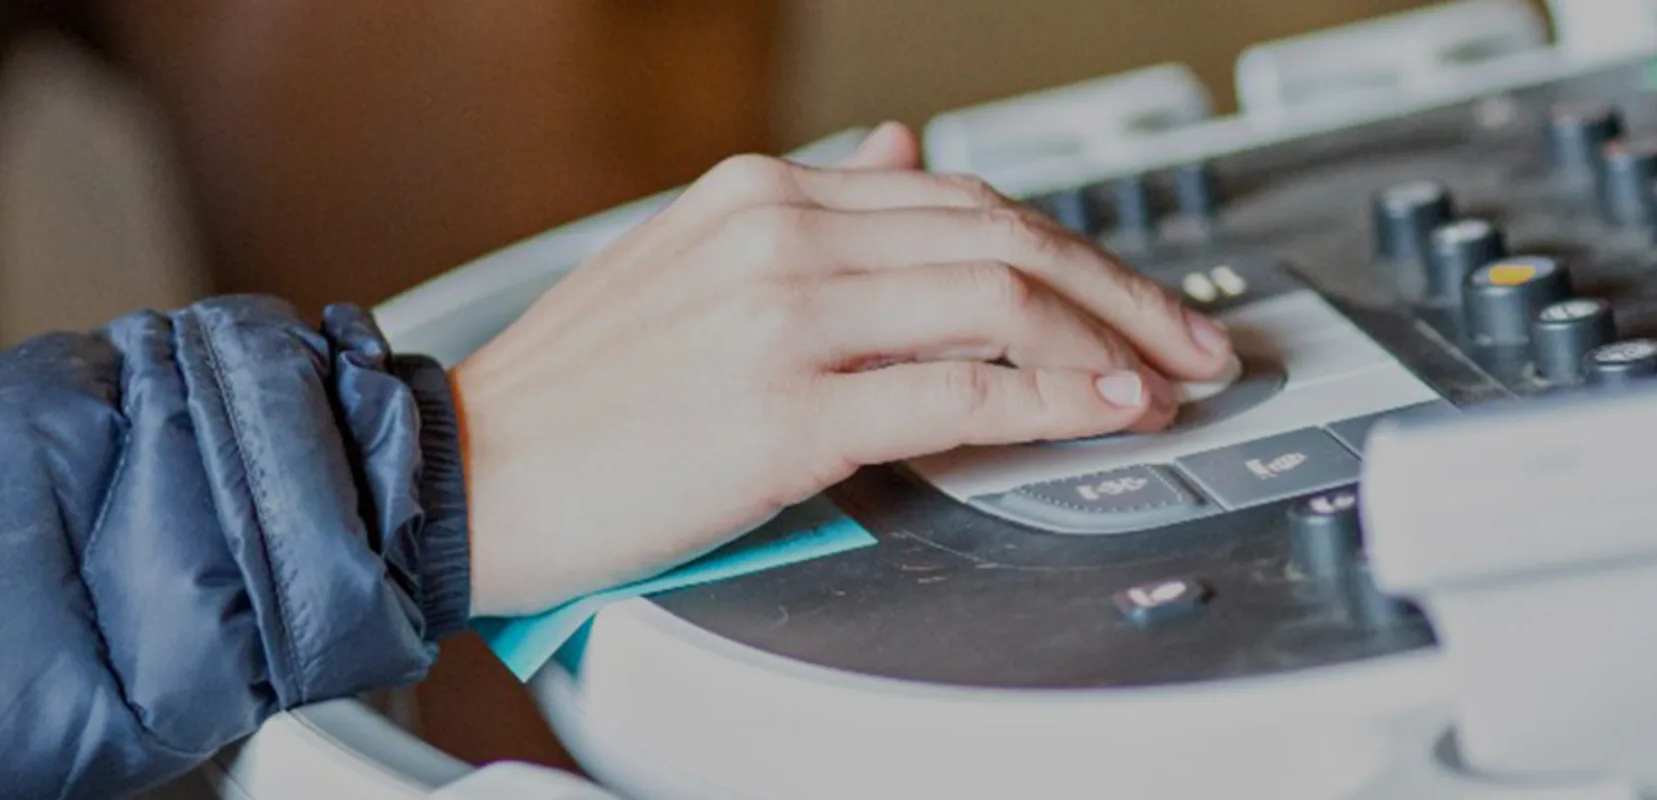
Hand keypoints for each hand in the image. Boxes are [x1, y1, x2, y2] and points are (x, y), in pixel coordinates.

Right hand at [451, 123, 1235, 615]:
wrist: (466, 475)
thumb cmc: (570, 399)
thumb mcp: (688, 266)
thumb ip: (806, 213)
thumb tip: (903, 153)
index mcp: (756, 194)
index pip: (958, 196)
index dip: (1067, 247)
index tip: (1127, 295)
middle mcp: (777, 234)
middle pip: (1002, 233)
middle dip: (1120, 288)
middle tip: (1190, 336)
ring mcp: (783, 318)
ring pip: (1000, 297)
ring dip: (1112, 340)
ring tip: (1171, 376)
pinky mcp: (785, 412)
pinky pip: (962, 393)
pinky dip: (1057, 399)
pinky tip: (1110, 407)